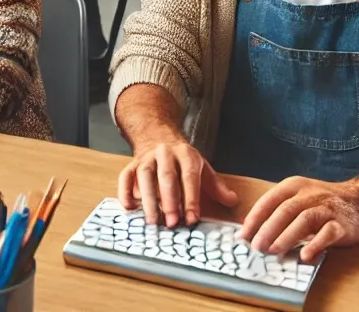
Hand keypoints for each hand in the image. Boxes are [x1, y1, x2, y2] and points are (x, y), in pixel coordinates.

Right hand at [119, 137, 237, 227]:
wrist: (158, 134)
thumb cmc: (182, 159)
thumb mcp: (202, 167)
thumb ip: (216, 186)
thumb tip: (233, 201)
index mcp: (185, 154)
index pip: (189, 177)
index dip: (191, 198)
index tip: (192, 219)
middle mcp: (165, 153)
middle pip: (166, 176)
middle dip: (170, 200)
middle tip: (172, 223)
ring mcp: (147, 158)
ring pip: (145, 176)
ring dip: (148, 199)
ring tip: (152, 220)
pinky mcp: (132, 163)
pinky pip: (125, 176)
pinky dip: (125, 191)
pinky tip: (129, 208)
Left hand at [238, 176, 358, 262]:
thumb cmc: (322, 202)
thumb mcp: (300, 199)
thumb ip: (281, 213)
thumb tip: (256, 234)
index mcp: (294, 186)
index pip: (270, 200)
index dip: (255, 217)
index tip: (243, 235)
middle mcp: (309, 194)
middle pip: (285, 210)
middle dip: (268, 229)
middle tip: (257, 247)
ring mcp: (326, 208)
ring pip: (304, 220)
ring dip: (287, 236)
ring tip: (274, 251)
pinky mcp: (342, 224)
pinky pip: (328, 233)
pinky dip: (316, 244)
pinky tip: (305, 255)